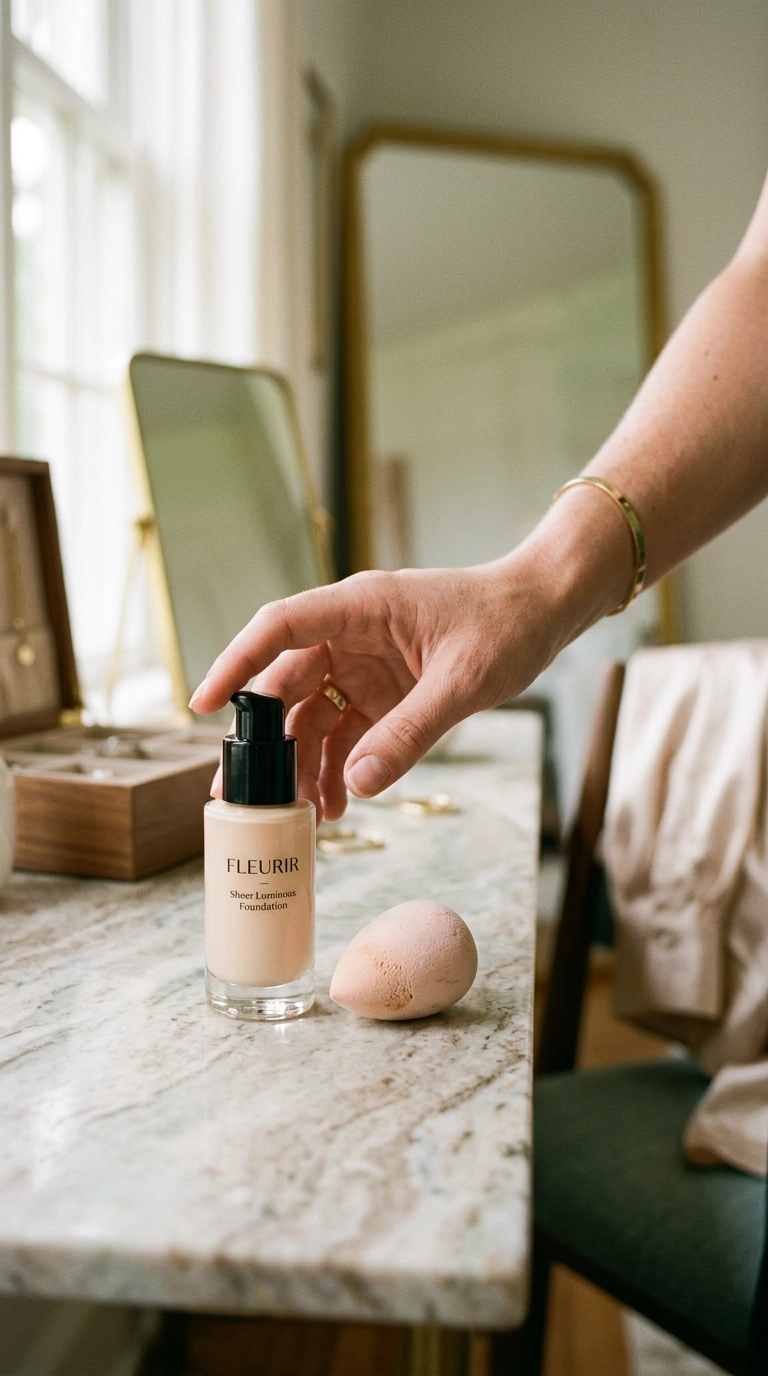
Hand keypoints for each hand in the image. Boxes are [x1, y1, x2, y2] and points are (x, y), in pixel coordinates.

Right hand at [189, 535, 597, 819]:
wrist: (544, 611)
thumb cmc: (506, 624)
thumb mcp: (463, 681)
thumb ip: (412, 731)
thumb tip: (357, 783)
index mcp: (359, 607)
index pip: (279, 628)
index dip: (235, 664)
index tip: (202, 705)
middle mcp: (350, 633)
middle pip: (285, 685)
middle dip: (264, 743)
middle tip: (240, 798)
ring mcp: (363, 663)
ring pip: (312, 716)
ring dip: (304, 765)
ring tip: (304, 819)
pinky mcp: (382, 690)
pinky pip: (346, 730)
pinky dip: (338, 767)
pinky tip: (338, 805)